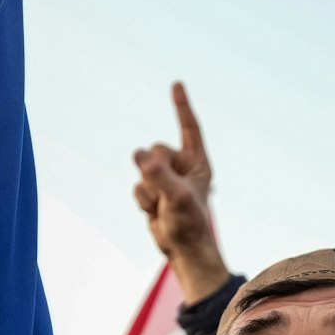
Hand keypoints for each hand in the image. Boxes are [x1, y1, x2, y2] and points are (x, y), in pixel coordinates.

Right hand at [132, 82, 228, 301]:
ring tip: (164, 207)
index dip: (182, 106)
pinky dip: (143, 200)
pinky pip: (137, 186)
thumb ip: (158, 174)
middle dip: (156, 170)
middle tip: (168, 193)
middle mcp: (182, 167)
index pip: (189, 128)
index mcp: (198, 162)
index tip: (177, 84)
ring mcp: (166, 179)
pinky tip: (156, 212)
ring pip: (142, 169)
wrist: (183, 250)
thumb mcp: (177, 197)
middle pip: (156, 150)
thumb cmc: (190, 223)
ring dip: (149, 191)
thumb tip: (138, 154)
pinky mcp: (153, 191)